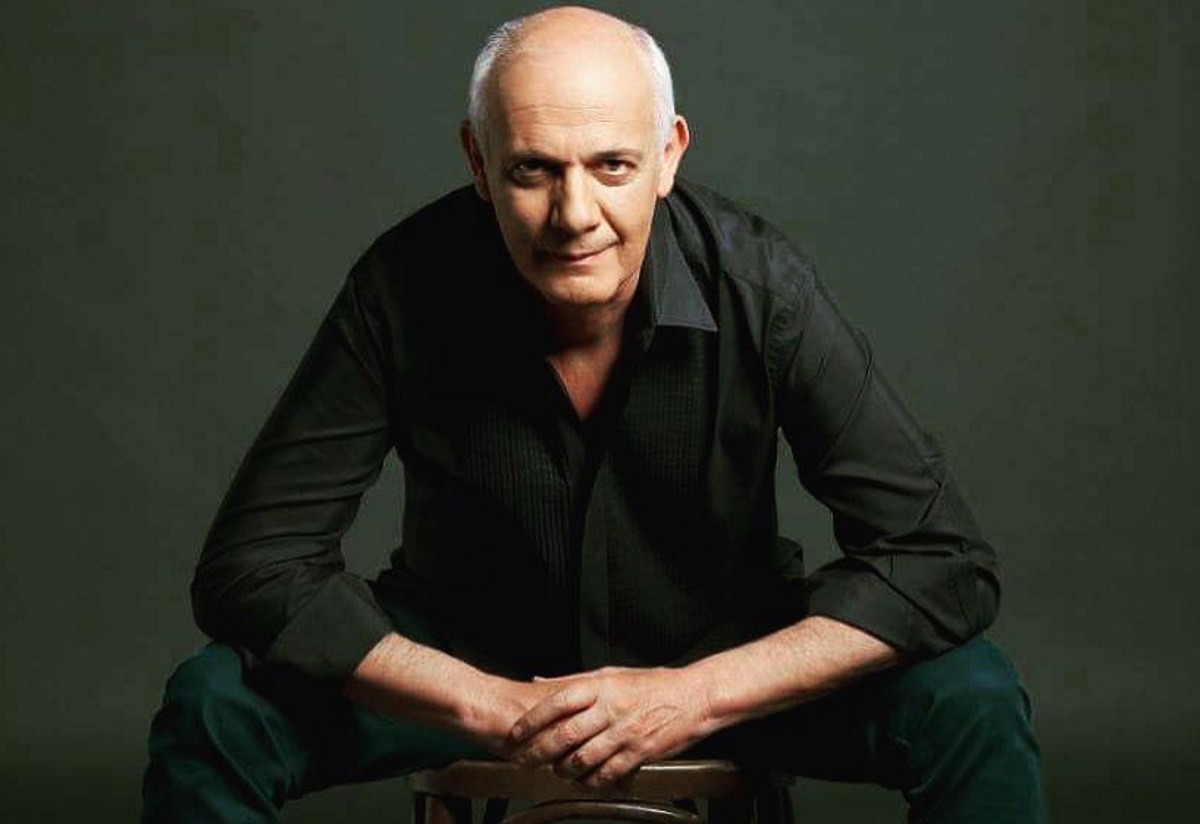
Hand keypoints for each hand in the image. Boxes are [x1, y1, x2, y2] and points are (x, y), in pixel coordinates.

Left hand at [507, 666, 716, 787]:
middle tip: (524, 760)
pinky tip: (583, 780)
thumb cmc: (652, 684)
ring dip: (562, 770)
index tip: (515, 733)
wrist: (694, 697)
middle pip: (565, 734)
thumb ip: (574, 680)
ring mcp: (625, 733)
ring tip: (554, 771)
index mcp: (602, 686)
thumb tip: (540, 681)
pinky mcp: (639, 752)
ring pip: (583, 759)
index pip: (557, 702)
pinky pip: (607, 773)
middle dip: (539, 752)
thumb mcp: (611, 673)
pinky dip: (590, 780)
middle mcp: (611, 709)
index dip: (532, 720)